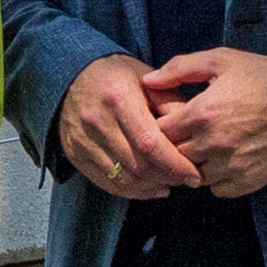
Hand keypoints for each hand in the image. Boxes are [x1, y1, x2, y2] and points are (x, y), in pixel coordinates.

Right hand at [55, 52, 197, 199]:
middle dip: (166, 177)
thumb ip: (171, 104)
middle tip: (185, 179)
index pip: (150, 143)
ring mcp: (82, 140)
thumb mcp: (148, 80)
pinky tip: (149, 187)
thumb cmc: (118, 76)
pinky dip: (131, 191)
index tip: (194, 175)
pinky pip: (106, 183)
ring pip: (123, 179)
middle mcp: (96, 121)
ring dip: (151, 188)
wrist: (72, 75)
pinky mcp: (75, 154)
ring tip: (169, 183)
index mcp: (119, 98)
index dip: (175, 164)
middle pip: (138, 165)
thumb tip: (193, 134)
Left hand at [141, 47, 266, 199]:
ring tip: (206, 147)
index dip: (160, 127)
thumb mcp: (221, 60)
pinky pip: (217, 190)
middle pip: (172, 157)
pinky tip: (224, 160)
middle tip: (185, 135)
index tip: (171, 120)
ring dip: (194, 165)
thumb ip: (180, 68)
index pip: (158, 133)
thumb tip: (148, 81)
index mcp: (201, 113)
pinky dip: (216, 179)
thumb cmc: (264, 76)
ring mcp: (231, 166)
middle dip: (174, 147)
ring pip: (193, 176)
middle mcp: (213, 144)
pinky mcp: (248, 181)